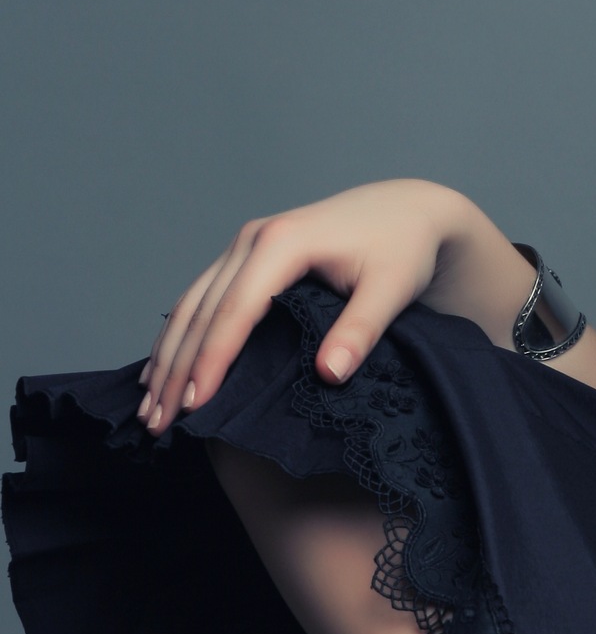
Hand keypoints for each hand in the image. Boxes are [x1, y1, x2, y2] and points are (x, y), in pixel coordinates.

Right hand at [138, 179, 469, 433]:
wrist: (407, 210)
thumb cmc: (404, 249)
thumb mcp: (392, 289)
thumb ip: (360, 331)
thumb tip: (328, 375)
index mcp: (282, 243)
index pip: (234, 312)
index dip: (211, 362)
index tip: (194, 407)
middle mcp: (253, 239)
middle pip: (201, 311)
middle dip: (176, 369)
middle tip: (158, 423)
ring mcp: (244, 245)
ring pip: (191, 305)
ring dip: (167, 357)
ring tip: (151, 409)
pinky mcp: (246, 256)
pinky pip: (201, 299)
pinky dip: (180, 337)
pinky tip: (163, 371)